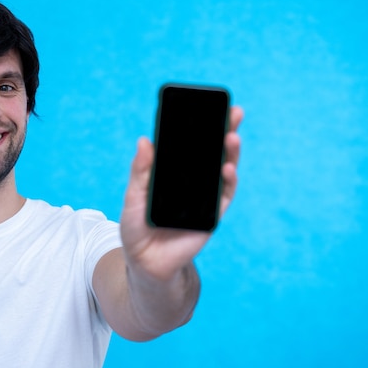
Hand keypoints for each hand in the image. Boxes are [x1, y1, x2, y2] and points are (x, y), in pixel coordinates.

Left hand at [120, 106, 243, 280]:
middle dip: (224, 131)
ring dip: (230, 154)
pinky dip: (228, 182)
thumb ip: (141, 171)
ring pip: (223, 170)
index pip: (190, 145)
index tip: (209, 105)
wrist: (145, 262)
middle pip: (212, 152)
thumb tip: (144, 140)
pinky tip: (227, 169)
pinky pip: (224, 197)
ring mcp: (205, 198)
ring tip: (232, 137)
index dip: (201, 126)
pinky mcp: (213, 216)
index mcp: (174, 173)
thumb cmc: (137, 227)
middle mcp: (193, 182)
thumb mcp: (133, 196)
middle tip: (234, 112)